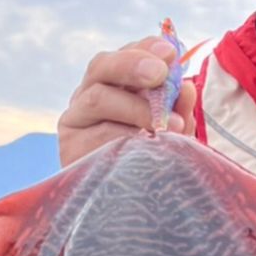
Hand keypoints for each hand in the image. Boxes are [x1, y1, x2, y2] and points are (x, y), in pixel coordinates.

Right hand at [58, 37, 196, 166]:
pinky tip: (146, 148)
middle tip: (160, 74)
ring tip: (170, 125)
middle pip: (101, 67)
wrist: (129, 206)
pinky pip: (95, 136)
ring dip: (136, 108)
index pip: (124, 55)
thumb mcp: (171, 131)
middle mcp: (89, 96)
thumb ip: (178, 109)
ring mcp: (75, 120)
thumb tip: (185, 88)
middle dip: (133, 66)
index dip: (145, 49)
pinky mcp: (69, 148)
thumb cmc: (153, 161)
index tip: (170, 53)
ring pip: (98, 99)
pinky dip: (124, 139)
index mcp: (113, 84)